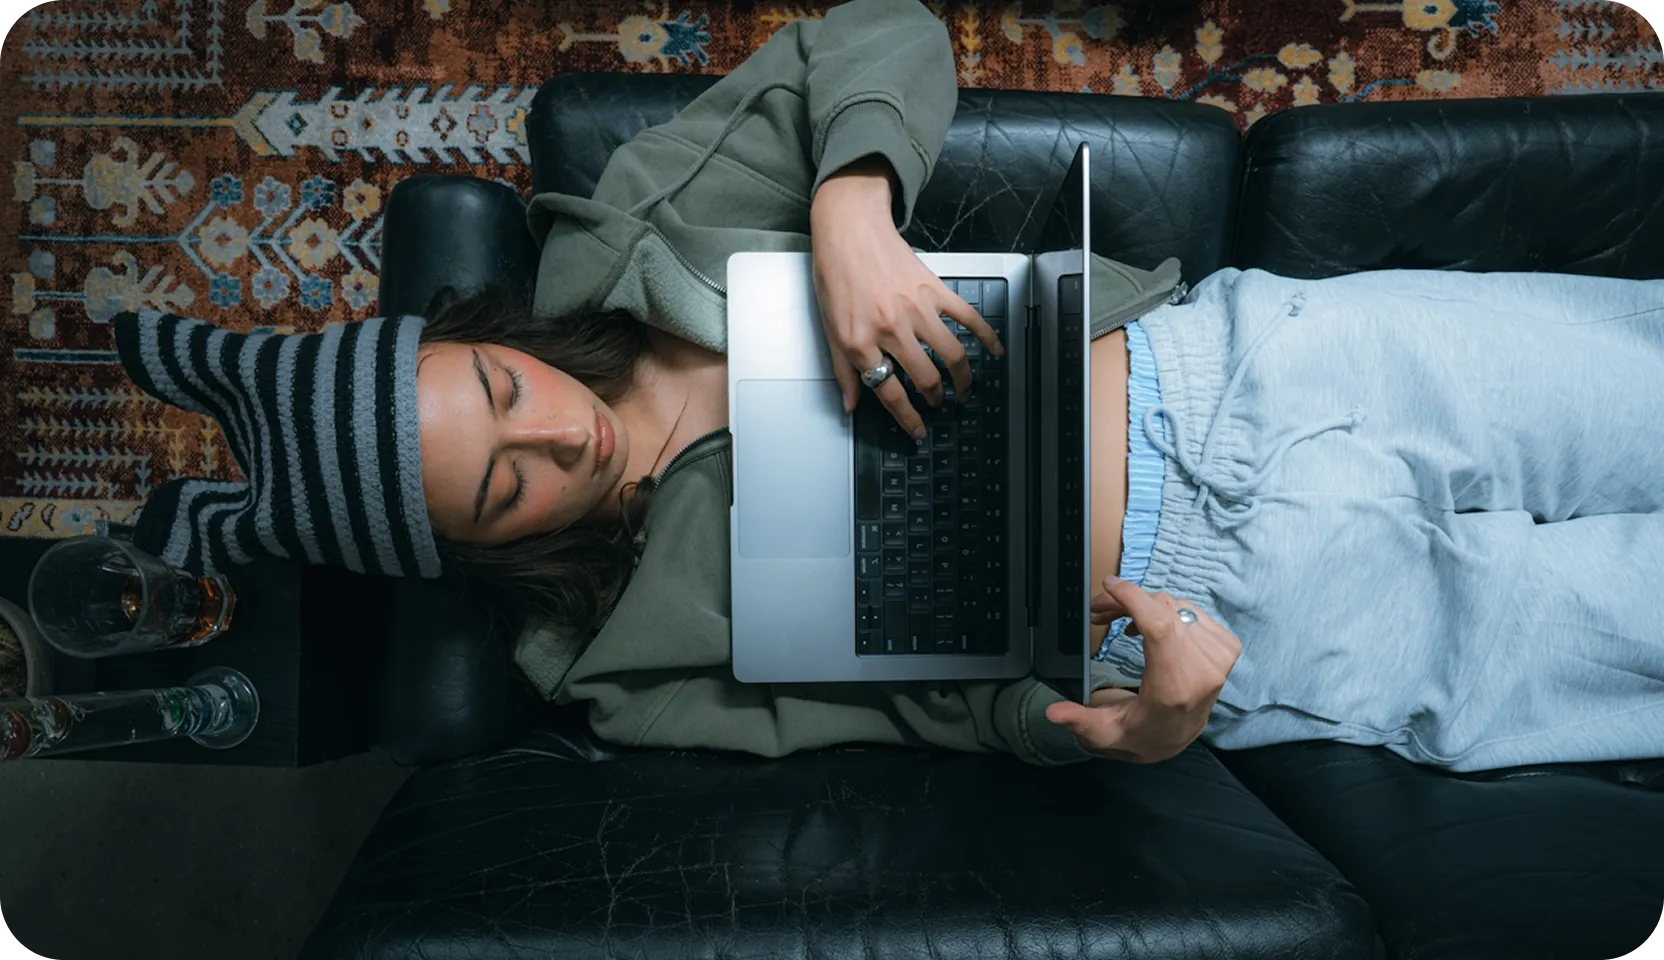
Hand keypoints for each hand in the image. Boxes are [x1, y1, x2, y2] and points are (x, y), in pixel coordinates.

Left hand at [810, 158, 1004, 439]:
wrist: (850, 231)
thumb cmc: (835, 276)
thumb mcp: (828, 329)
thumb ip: (842, 371)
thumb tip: (851, 404)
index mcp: (860, 342)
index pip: (890, 393)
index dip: (907, 419)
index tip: (918, 431)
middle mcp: (891, 329)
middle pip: (926, 379)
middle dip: (937, 400)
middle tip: (940, 405)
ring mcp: (916, 309)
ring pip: (952, 356)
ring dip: (962, 379)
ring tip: (963, 389)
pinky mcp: (934, 290)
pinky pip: (968, 318)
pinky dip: (986, 336)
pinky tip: (994, 350)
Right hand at [1045, 576, 1241, 762]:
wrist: (1177, 736)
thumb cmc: (1142, 731)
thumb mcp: (1105, 733)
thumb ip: (1080, 721)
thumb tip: (1053, 713)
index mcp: (1175, 688)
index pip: (1160, 626)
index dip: (1134, 598)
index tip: (1110, 586)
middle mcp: (1203, 670)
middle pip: (1161, 611)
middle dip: (1125, 602)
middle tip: (1098, 611)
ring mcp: (1219, 656)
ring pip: (1173, 606)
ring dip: (1142, 606)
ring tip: (1117, 621)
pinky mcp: (1226, 646)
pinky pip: (1187, 610)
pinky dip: (1163, 611)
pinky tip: (1146, 626)